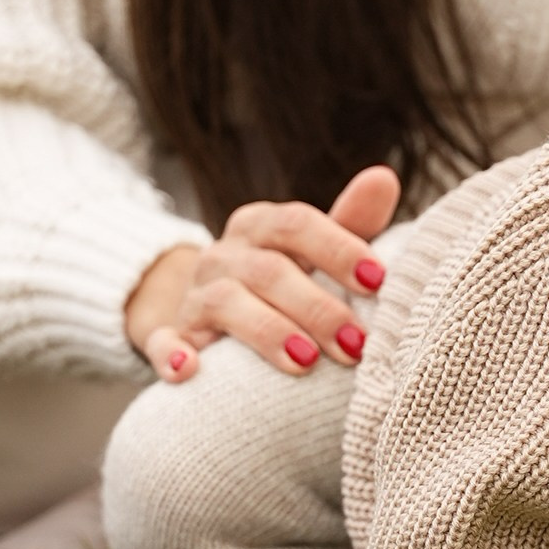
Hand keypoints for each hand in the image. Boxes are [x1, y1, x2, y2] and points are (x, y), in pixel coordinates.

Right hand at [125, 164, 399, 383]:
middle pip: (268, 270)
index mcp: (260, 227)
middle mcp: (224, 255)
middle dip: (316, 307)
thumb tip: (384, 178)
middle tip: (355, 345)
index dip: (337, 249)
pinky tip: (190, 371)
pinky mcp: (173, 338)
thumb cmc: (280, 283)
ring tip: (305, 362)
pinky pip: (164, 343)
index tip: (378, 282)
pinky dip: (172, 354)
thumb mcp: (313, 254)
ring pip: (226, 302)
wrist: (205, 317)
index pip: (296, 224)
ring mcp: (194, 296)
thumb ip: (349, 223)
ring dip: (267, 332)